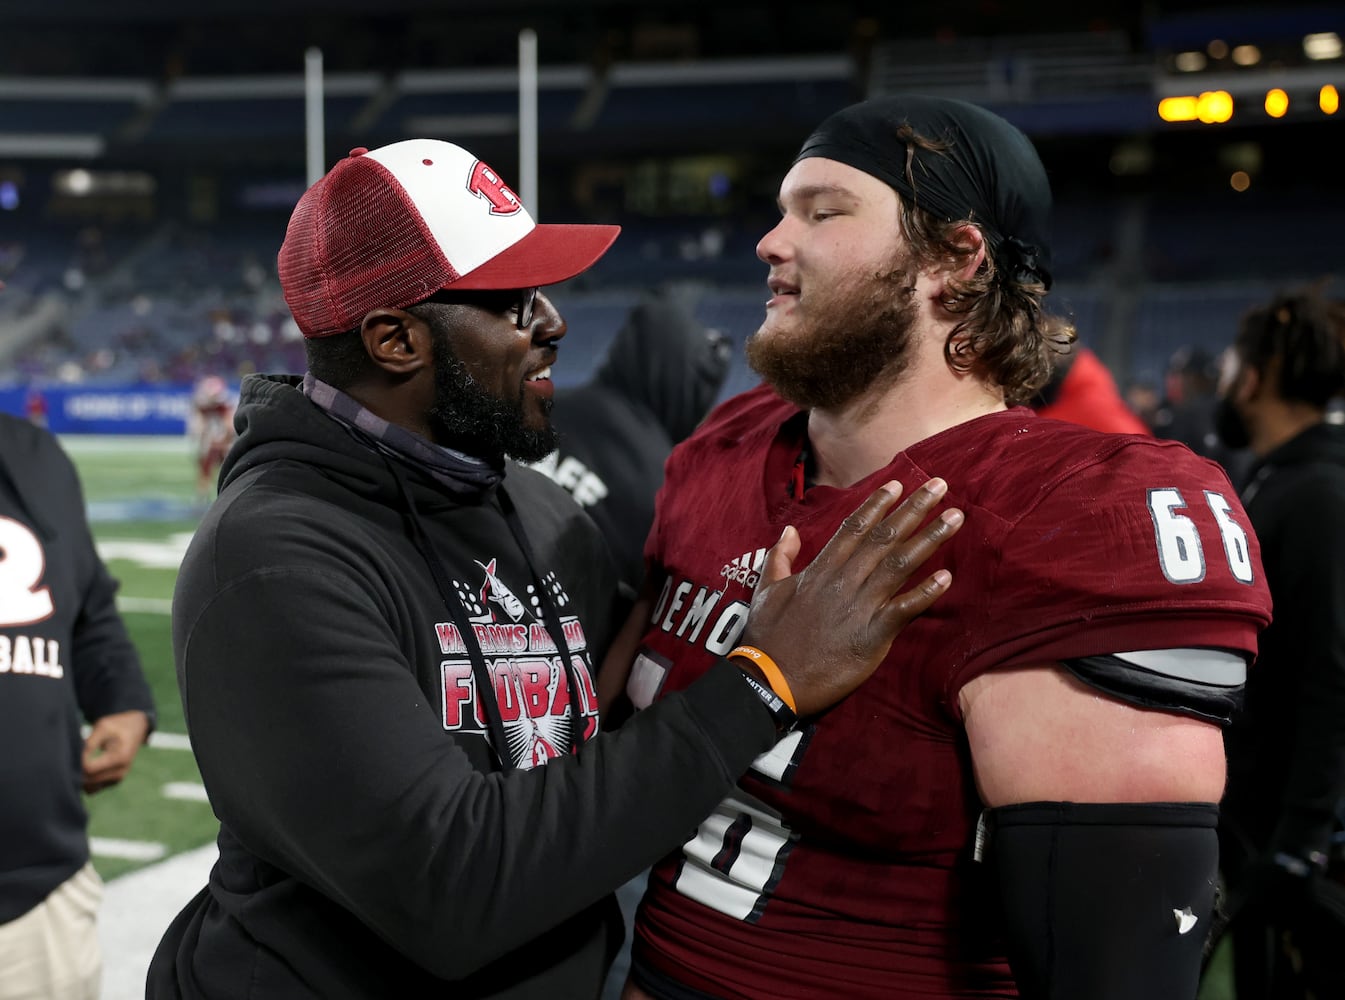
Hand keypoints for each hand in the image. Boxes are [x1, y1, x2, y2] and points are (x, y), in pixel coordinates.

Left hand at [82, 710, 150, 792]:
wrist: (135, 728)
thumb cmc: (117, 725)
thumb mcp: (103, 727)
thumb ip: (89, 743)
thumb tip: (76, 760)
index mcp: (120, 757)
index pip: (89, 769)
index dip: (77, 762)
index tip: (75, 752)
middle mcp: (121, 771)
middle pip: (88, 781)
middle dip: (77, 771)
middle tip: (74, 757)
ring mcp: (118, 779)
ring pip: (90, 788)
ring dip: (81, 778)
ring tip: (81, 761)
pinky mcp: (114, 782)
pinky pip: (94, 788)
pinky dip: (87, 780)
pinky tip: (86, 766)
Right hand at [739, 478, 960, 716]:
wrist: (771, 680)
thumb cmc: (768, 638)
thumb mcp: (766, 590)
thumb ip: (780, 557)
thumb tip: (788, 531)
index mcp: (821, 569)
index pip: (854, 527)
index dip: (878, 504)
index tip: (899, 483)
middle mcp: (844, 580)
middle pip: (885, 536)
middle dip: (914, 508)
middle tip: (940, 485)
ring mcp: (860, 606)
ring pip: (900, 564)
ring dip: (930, 539)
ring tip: (955, 517)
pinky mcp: (872, 636)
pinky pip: (904, 610)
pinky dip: (926, 593)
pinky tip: (948, 577)